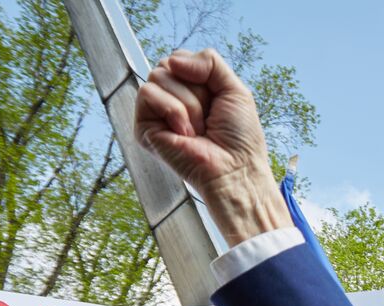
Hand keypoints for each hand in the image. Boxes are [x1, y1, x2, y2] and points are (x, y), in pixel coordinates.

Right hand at [134, 48, 291, 245]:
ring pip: (158, 75)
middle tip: (207, 119)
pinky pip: (147, 93)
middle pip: (169, 64)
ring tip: (197, 130)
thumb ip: (208, 61)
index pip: (180, 58)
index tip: (216, 101)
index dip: (201, 74)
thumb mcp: (233, 88)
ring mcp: (155, 113)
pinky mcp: (143, 127)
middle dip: (196, 89)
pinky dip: (172, 109)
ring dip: (188, 103)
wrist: (235, 169)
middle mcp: (169, 99)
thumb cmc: (239, 136)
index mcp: (188, 90)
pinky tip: (183, 133)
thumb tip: (172, 61)